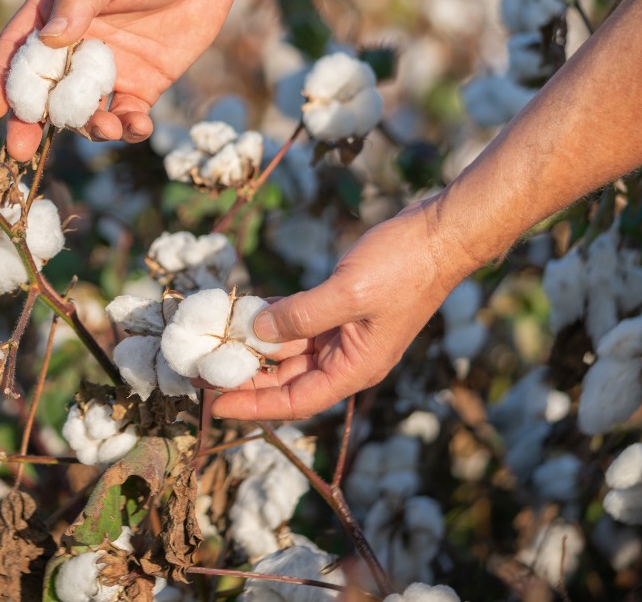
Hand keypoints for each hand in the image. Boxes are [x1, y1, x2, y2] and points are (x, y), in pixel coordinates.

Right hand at [0, 0, 238, 160]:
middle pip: (43, 91)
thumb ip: (78, 2)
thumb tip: (48, 39)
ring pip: (83, 111)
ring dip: (87, 127)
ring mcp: (106, 70)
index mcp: (54, 14)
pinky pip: (126, 117)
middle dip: (30, 122)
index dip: (2, 80)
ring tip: (105, 126)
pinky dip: (129, 128)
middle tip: (22, 150)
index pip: (18, 51)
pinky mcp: (141, 86)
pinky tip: (139, 126)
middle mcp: (75, 46)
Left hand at [212, 198, 477, 420]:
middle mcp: (348, 357)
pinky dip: (272, 315)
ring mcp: (345, 333)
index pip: (296, 401)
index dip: (254, 405)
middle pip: (287, 379)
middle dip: (245, 377)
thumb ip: (301, 315)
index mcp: (355, 368)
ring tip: (213, 341)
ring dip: (254, 345)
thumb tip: (258, 330)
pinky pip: (299, 320)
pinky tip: (244, 308)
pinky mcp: (343, 307)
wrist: (440, 234)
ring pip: (289, 349)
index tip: (214, 404)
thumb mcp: (348, 293)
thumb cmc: (404, 267)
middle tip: (201, 371)